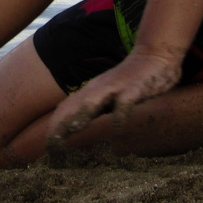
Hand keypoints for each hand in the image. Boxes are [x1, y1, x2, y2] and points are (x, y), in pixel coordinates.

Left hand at [45, 46, 181, 149]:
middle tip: (52, 146)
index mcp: (91, 92)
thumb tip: (79, 134)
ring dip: (81, 115)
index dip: (54, 126)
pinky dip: (119, 115)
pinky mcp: (134, 89)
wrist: (154, 55)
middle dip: (61, 125)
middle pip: (73, 107)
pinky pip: (125, 102)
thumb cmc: (129, 81)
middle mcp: (98, 89)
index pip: (65, 109)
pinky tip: (116, 129)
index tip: (48, 147)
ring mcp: (115, 88)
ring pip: (93, 101)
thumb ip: (94, 111)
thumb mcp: (107, 96)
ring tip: (72, 130)